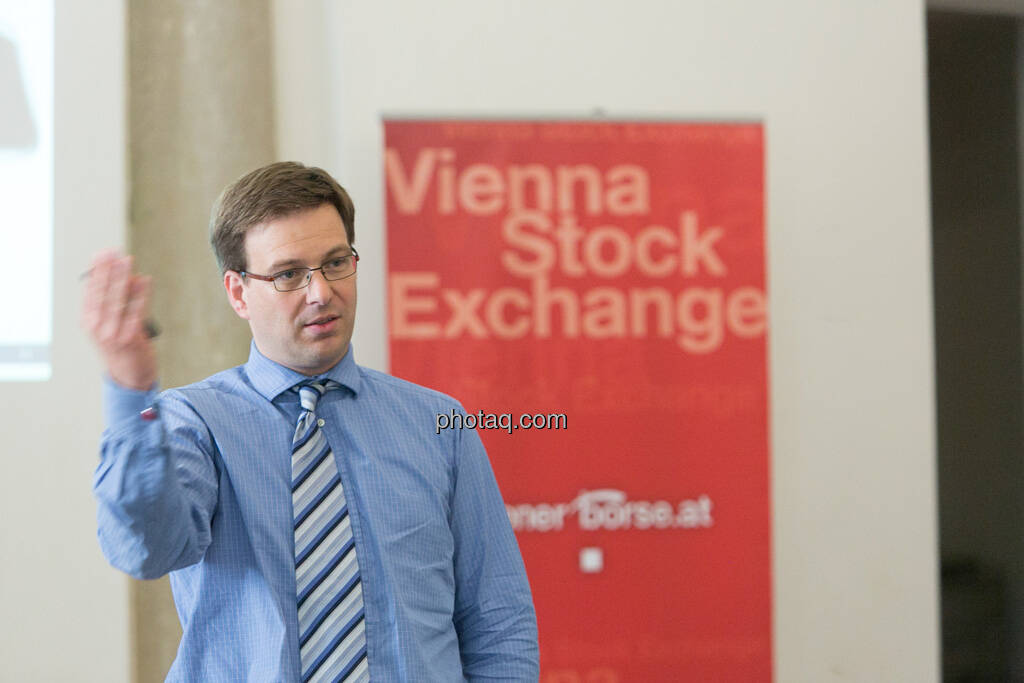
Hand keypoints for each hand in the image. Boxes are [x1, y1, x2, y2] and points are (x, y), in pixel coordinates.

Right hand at [81, 250, 157, 389]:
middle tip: (113, 251)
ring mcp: (113, 334)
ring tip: (127, 260)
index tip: (101, 254)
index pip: (90, 291)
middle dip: (108, 270)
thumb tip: (125, 275)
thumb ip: (113, 302)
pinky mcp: (130, 339)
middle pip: (102, 293)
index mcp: (88, 321)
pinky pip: (136, 312)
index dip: (96, 271)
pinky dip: (140, 295)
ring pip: (117, 300)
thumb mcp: (108, 324)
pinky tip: (144, 281)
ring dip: (123, 278)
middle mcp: (97, 327)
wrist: (128, 376)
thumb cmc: (120, 347)